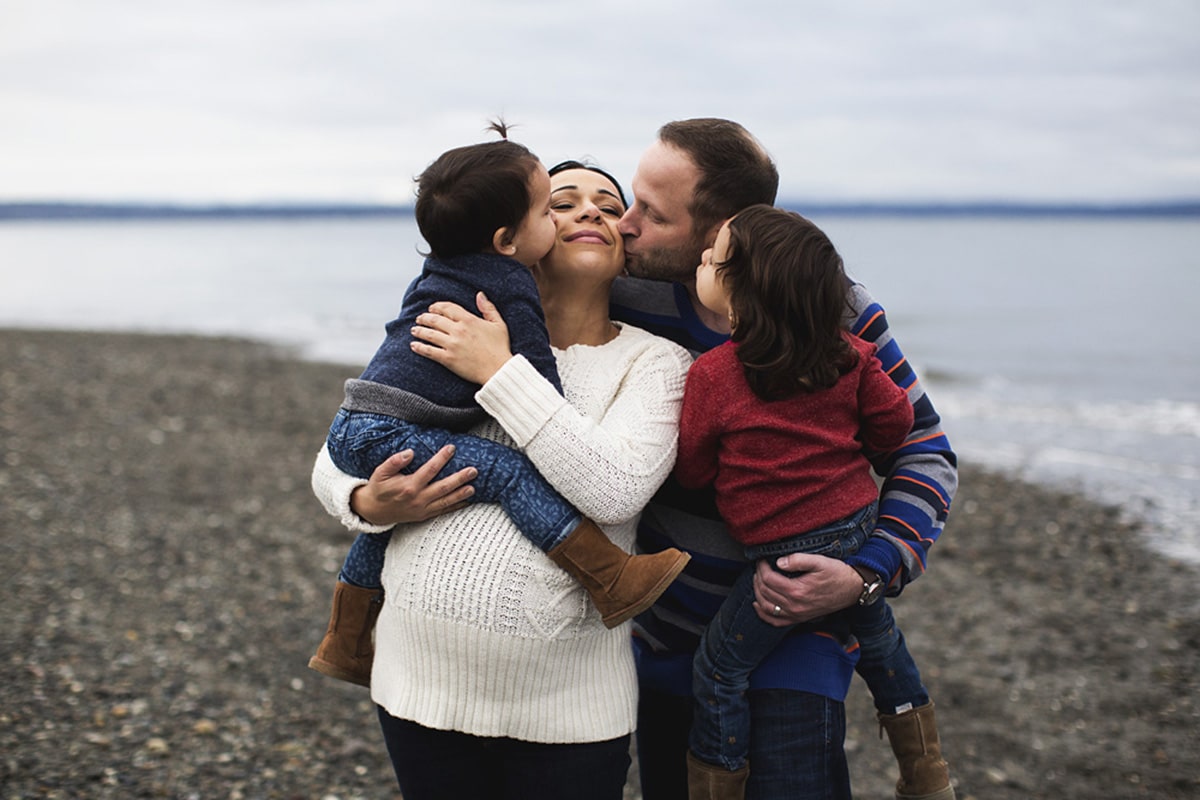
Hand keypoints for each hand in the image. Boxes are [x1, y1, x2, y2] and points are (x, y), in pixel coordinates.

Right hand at [349, 445, 475, 525]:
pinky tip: (466, 501)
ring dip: (461, 494)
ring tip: (473, 487)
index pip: (429, 470)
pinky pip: (443, 511)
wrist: (373, 511)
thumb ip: (394, 461)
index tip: (451, 448)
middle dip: (459, 478)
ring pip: (446, 501)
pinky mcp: (424, 515)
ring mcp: (422, 509)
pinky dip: (455, 507)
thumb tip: (410, 452)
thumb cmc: (379, 488)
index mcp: (408, 486)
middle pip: (443, 487)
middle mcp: (418, 499)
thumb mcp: (380, 472)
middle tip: (473, 470)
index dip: (441, 458)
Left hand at [410, 292, 511, 384]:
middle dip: (425, 318)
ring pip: (429, 334)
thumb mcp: (498, 324)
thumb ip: (488, 308)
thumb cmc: (500, 348)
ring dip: (419, 331)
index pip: (447, 308)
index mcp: (469, 320)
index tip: (432, 308)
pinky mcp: (448, 359)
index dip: (437, 307)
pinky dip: (419, 347)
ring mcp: (452, 345)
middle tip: (420, 318)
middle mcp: (458, 330)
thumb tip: (479, 294)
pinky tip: (414, 345)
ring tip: (414, 330)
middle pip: (435, 320)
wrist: (498, 370)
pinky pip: (429, 351)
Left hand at [752, 553, 861, 626]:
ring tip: (758, 579)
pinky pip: (775, 621)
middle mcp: (794, 606)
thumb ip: (797, 559)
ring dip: (757, 592)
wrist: (852, 589)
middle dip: (758, 577)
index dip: (762, 567)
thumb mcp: (819, 561)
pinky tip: (758, 604)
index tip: (762, 559)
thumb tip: (778, 562)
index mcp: (797, 590)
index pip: (768, 579)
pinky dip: (763, 613)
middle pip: (765, 592)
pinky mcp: (799, 619)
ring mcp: (796, 615)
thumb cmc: (836, 573)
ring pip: (766, 606)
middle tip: (760, 566)